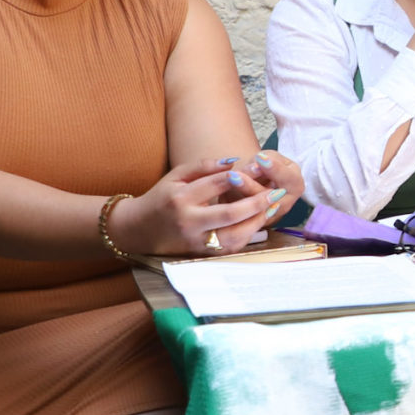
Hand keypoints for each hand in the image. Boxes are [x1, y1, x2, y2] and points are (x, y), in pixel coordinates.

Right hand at [111, 156, 292, 256]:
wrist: (137, 230)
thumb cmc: (161, 198)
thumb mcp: (176, 176)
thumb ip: (203, 167)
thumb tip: (233, 161)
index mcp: (180, 198)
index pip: (216, 184)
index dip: (240, 175)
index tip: (260, 168)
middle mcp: (188, 220)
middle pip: (229, 213)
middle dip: (256, 203)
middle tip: (276, 192)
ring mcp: (195, 240)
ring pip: (233, 235)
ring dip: (257, 222)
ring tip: (272, 207)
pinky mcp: (200, 253)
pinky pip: (230, 247)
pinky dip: (246, 235)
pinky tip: (258, 222)